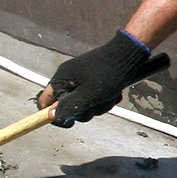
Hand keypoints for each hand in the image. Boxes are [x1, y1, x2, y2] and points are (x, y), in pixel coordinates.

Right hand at [39, 32, 168, 124]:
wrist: (130, 55)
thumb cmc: (109, 73)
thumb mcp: (88, 95)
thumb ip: (68, 107)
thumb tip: (52, 117)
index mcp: (61, 79)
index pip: (45, 102)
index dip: (53, 114)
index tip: (69, 122)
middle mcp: (68, 79)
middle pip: (68, 107)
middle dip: (85, 110)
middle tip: (97, 103)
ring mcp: (82, 81)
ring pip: (85, 105)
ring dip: (99, 105)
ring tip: (109, 95)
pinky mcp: (95, 82)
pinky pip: (96, 99)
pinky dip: (106, 99)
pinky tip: (115, 92)